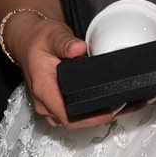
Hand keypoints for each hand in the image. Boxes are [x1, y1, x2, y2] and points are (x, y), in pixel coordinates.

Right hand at [5, 11, 138, 129]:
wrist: (27, 40)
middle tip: (128, 105)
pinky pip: (76, 113)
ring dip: (101, 116)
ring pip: (78, 120)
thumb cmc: (38, 39)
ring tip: (127, 105)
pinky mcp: (57, 103)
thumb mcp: (52, 35)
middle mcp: (45, 102)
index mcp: (43, 89)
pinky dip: (94, 111)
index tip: (112, 110)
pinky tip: (112, 104)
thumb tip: (79, 49)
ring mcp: (51, 105)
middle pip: (76, 121)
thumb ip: (65, 42)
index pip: (67, 115)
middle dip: (103, 117)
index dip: (91, 117)